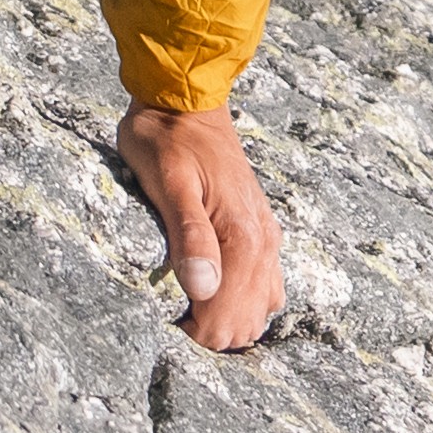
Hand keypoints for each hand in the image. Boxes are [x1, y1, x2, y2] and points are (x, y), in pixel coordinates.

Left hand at [110, 101, 283, 347]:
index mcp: (242, 237)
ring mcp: (265, 237)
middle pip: (248, 321)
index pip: (228, 318)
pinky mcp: (260, 229)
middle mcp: (263, 242)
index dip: (197, 334)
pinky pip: (265, 284)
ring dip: (229, 319)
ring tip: (188, 308)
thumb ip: (189, 237)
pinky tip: (212, 292)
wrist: (185, 98)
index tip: (166, 323)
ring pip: (261, 308)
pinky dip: (243, 300)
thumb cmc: (166, 139)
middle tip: (173, 317)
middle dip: (213, 332)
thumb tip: (203, 290)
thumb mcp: (169, 182)